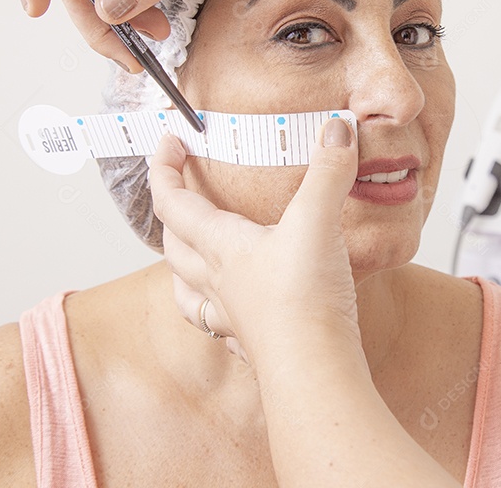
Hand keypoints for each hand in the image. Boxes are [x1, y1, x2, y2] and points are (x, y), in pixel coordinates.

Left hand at [148, 117, 360, 364]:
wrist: (314, 370)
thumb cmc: (305, 300)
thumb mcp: (317, 221)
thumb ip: (326, 172)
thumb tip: (336, 129)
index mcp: (222, 246)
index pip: (173, 202)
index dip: (164, 169)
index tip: (167, 144)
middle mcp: (218, 282)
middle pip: (174, 246)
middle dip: (169, 215)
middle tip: (177, 192)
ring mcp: (232, 316)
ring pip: (187, 291)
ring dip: (179, 269)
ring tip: (184, 259)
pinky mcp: (254, 343)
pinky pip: (221, 327)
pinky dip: (215, 314)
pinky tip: (229, 313)